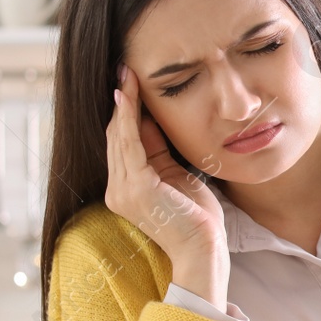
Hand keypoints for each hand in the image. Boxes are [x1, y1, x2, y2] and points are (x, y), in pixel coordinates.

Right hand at [104, 65, 228, 304]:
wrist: (204, 250)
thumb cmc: (197, 219)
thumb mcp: (177, 176)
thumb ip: (159, 152)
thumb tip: (150, 120)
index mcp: (127, 190)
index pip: (122, 144)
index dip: (125, 112)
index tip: (129, 84)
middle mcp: (117, 190)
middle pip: (116, 136)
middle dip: (121, 102)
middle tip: (125, 70)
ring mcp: (123, 190)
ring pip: (119, 136)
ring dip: (123, 103)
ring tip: (126, 75)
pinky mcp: (135, 188)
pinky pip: (129, 144)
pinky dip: (128, 117)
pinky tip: (128, 96)